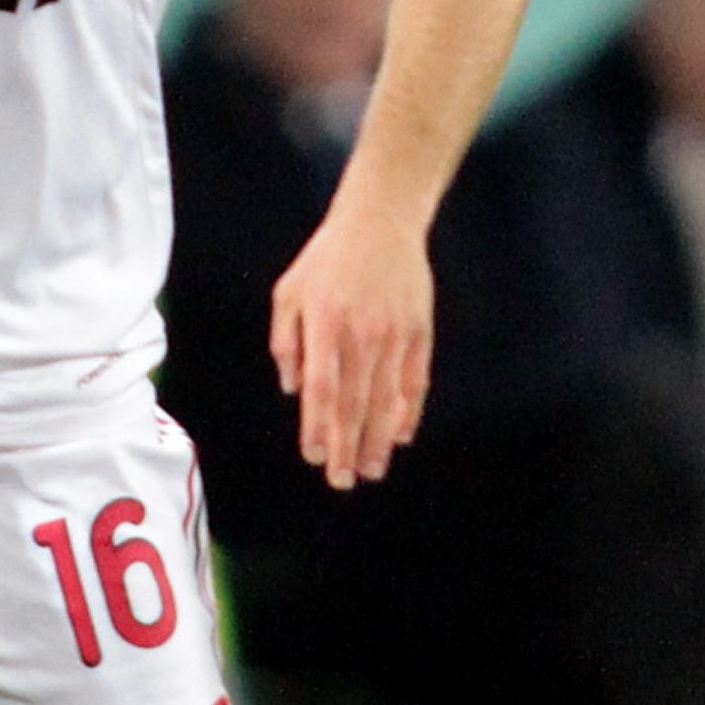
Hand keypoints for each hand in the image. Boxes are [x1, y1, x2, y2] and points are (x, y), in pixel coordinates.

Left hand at [269, 202, 432, 489]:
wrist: (380, 223)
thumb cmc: (326, 260)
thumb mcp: (288, 293)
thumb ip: (286, 343)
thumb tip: (294, 391)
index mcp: (324, 326)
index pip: (320, 388)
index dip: (317, 426)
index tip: (313, 457)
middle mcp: (361, 335)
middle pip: (353, 402)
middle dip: (346, 446)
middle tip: (342, 481)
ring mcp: (394, 334)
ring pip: (385, 398)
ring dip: (376, 439)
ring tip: (370, 471)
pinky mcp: (419, 332)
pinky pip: (415, 381)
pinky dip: (407, 411)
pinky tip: (400, 436)